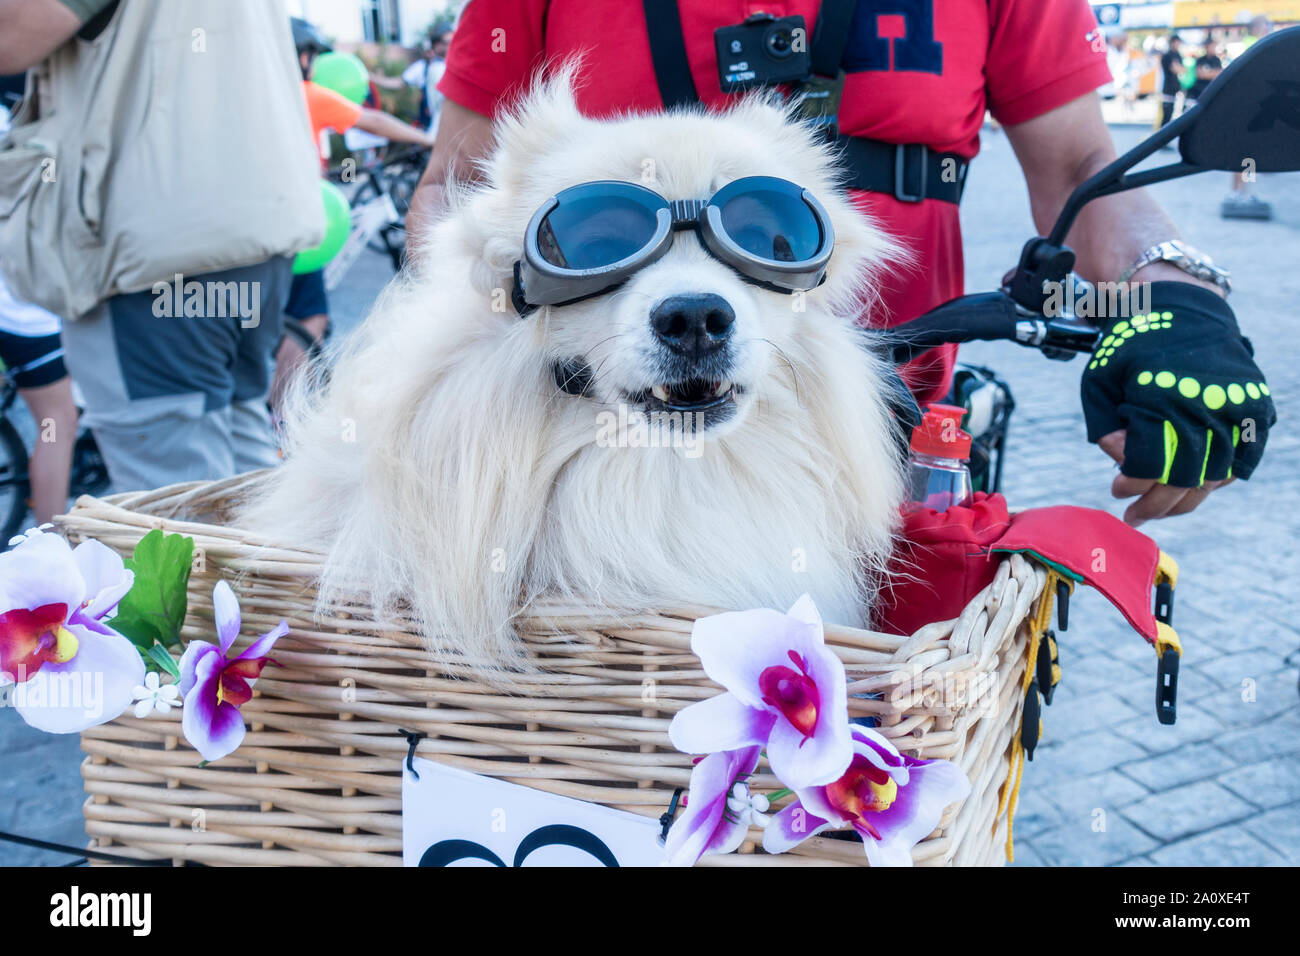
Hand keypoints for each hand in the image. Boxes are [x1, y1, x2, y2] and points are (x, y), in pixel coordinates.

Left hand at [1080, 282, 1275, 526]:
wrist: (1180, 305)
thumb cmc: (1130, 347)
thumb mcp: (1099, 382)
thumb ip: (1105, 427)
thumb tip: (1123, 462)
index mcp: (1160, 399)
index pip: (1150, 466)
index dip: (1131, 485)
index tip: (1117, 490)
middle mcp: (1202, 405)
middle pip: (1185, 479)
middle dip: (1157, 505)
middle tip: (1137, 515)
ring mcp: (1233, 405)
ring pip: (1217, 475)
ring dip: (1189, 499)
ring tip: (1166, 508)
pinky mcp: (1254, 404)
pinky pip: (1245, 456)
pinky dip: (1224, 477)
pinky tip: (1201, 486)